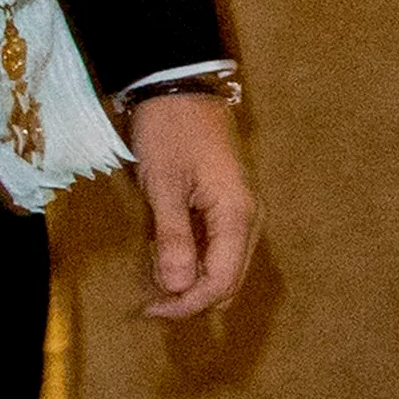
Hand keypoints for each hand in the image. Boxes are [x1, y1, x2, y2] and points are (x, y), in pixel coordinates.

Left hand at [125, 85, 259, 318]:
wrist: (179, 87)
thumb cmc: (170, 133)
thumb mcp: (164, 186)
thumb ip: (173, 239)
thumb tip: (178, 288)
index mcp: (237, 216)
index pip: (220, 282)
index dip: (187, 303)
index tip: (149, 310)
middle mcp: (249, 220)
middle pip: (229, 281)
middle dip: (192, 298)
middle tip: (151, 303)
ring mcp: (241, 212)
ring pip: (226, 268)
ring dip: (194, 283)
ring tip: (156, 282)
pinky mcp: (229, 205)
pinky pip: (219, 249)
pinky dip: (197, 263)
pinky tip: (169, 258)